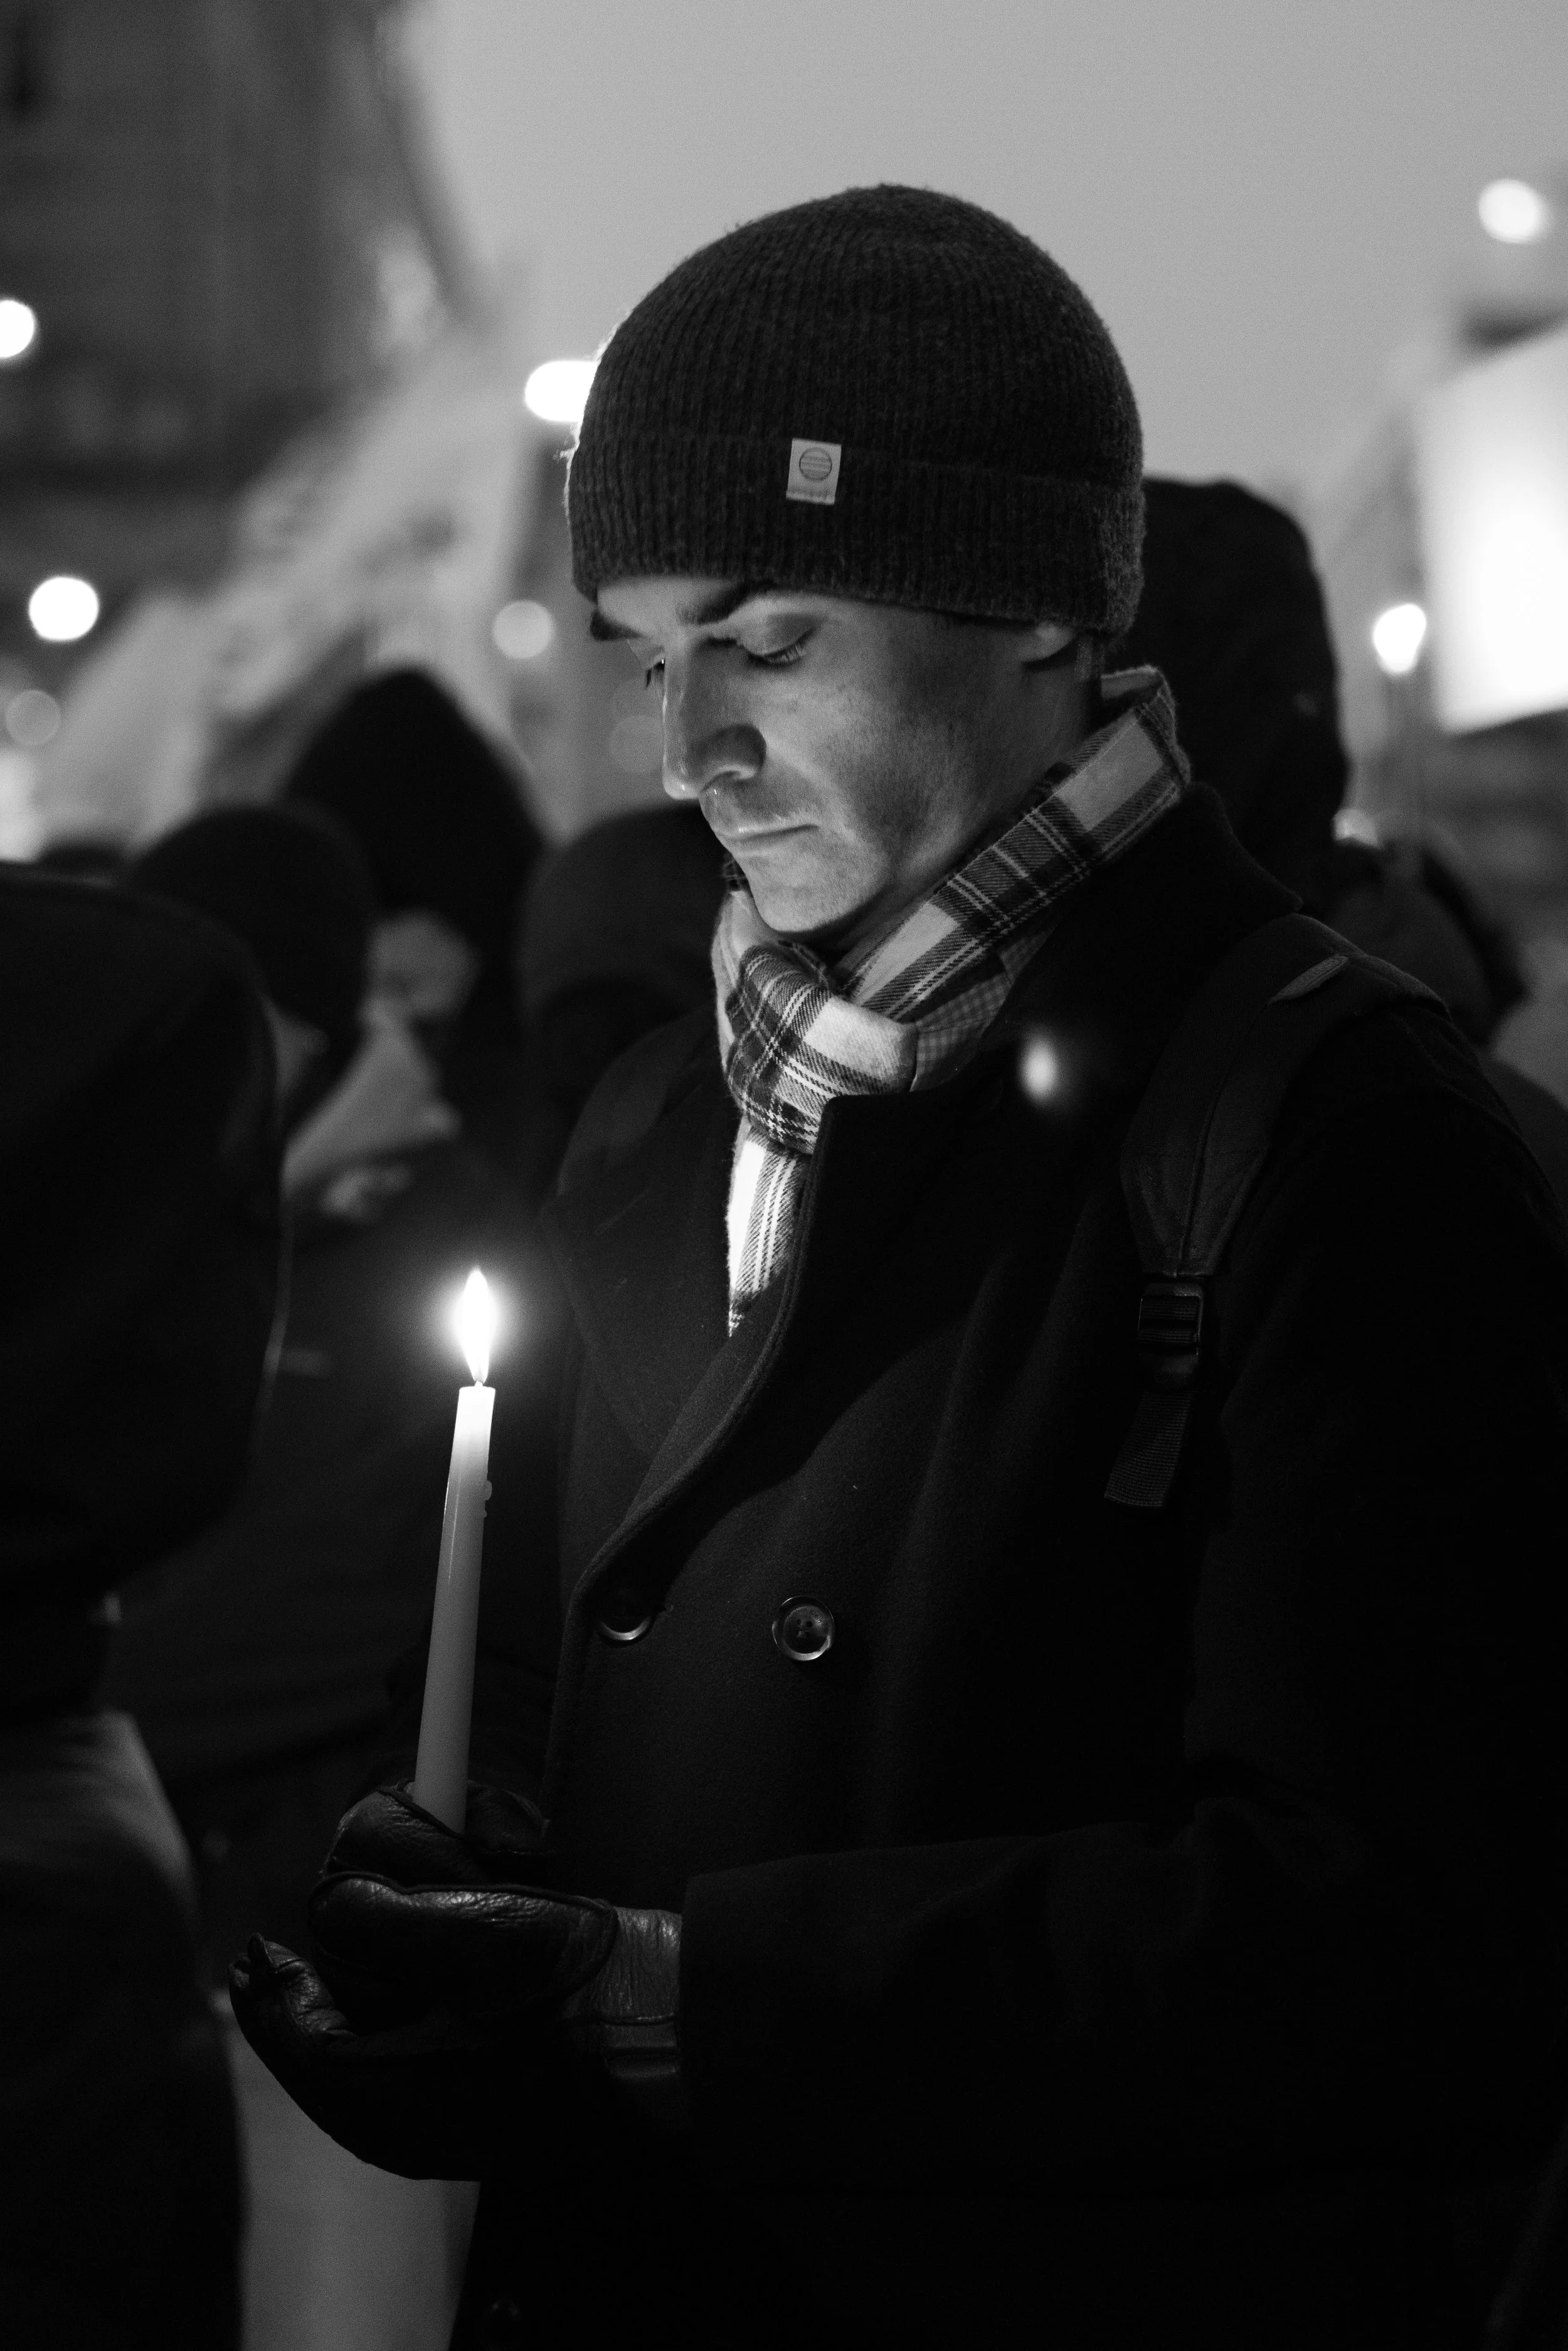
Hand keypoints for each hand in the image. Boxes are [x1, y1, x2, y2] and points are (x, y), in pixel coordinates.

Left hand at [229, 1778, 685, 2179]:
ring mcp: (451, 2121)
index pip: (295, 2040)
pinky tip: (441, 1964)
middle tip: (304, 1936)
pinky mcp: (489, 2106)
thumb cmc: (576, 1990)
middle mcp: (407, 2123)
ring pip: (377, 2053)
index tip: (254, 1948)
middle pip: (330, 2050)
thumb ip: (381, 1914)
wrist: (672, 2040)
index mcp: (384, 2093)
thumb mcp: (471, 1928)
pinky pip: (421, 2059)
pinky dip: (415, 2009)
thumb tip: (327, 1903)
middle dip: (320, 1986)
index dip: (270, 1988)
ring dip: (372, 1991)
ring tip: (383, 1937)